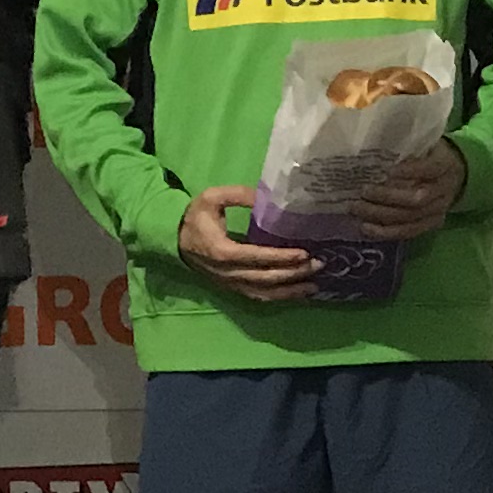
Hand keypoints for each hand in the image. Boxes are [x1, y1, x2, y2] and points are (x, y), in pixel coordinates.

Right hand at [177, 186, 322, 304]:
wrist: (175, 240)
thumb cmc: (195, 217)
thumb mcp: (212, 198)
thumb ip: (238, 195)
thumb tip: (267, 198)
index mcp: (221, 251)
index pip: (255, 257)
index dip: (280, 257)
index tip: (303, 253)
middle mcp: (226, 272)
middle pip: (264, 278)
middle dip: (293, 273)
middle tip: (318, 265)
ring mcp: (229, 283)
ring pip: (263, 293)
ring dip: (289, 291)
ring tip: (313, 286)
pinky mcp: (232, 288)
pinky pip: (258, 296)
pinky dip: (279, 297)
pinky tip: (296, 294)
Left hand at [341, 139, 467, 241]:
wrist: (458, 174)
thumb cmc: (432, 155)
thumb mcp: (427, 144)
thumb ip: (409, 146)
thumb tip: (375, 146)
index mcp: (444, 166)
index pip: (429, 169)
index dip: (409, 171)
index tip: (387, 170)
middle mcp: (443, 191)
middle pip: (417, 199)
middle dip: (387, 197)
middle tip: (363, 191)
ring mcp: (438, 211)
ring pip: (409, 218)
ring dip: (381, 215)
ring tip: (357, 209)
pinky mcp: (430, 224)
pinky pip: (408, 232)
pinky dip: (385, 232)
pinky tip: (366, 228)